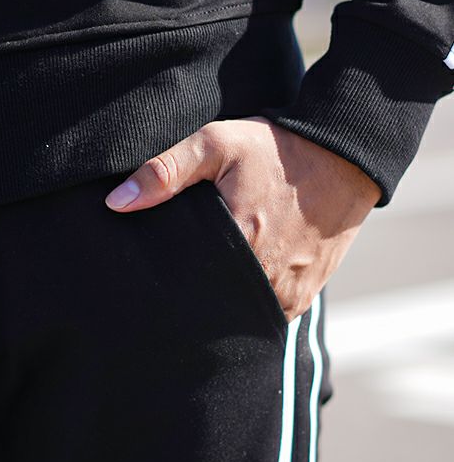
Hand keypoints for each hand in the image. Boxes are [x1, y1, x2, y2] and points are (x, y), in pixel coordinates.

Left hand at [104, 117, 381, 321]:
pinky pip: (268, 317)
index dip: (167, 285)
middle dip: (193, 299)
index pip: (185, 284)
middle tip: (178, 285)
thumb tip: (117, 203)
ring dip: (222, 306)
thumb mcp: (217, 143)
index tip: (152, 282)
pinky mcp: (304, 296)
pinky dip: (249, 309)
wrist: (345, 158)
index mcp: (238, 241)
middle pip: (211, 306)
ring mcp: (288, 292)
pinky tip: (237, 289)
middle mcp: (264, 276)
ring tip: (207, 287)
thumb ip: (166, 172)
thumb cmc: (276, 149)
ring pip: (240, 317)